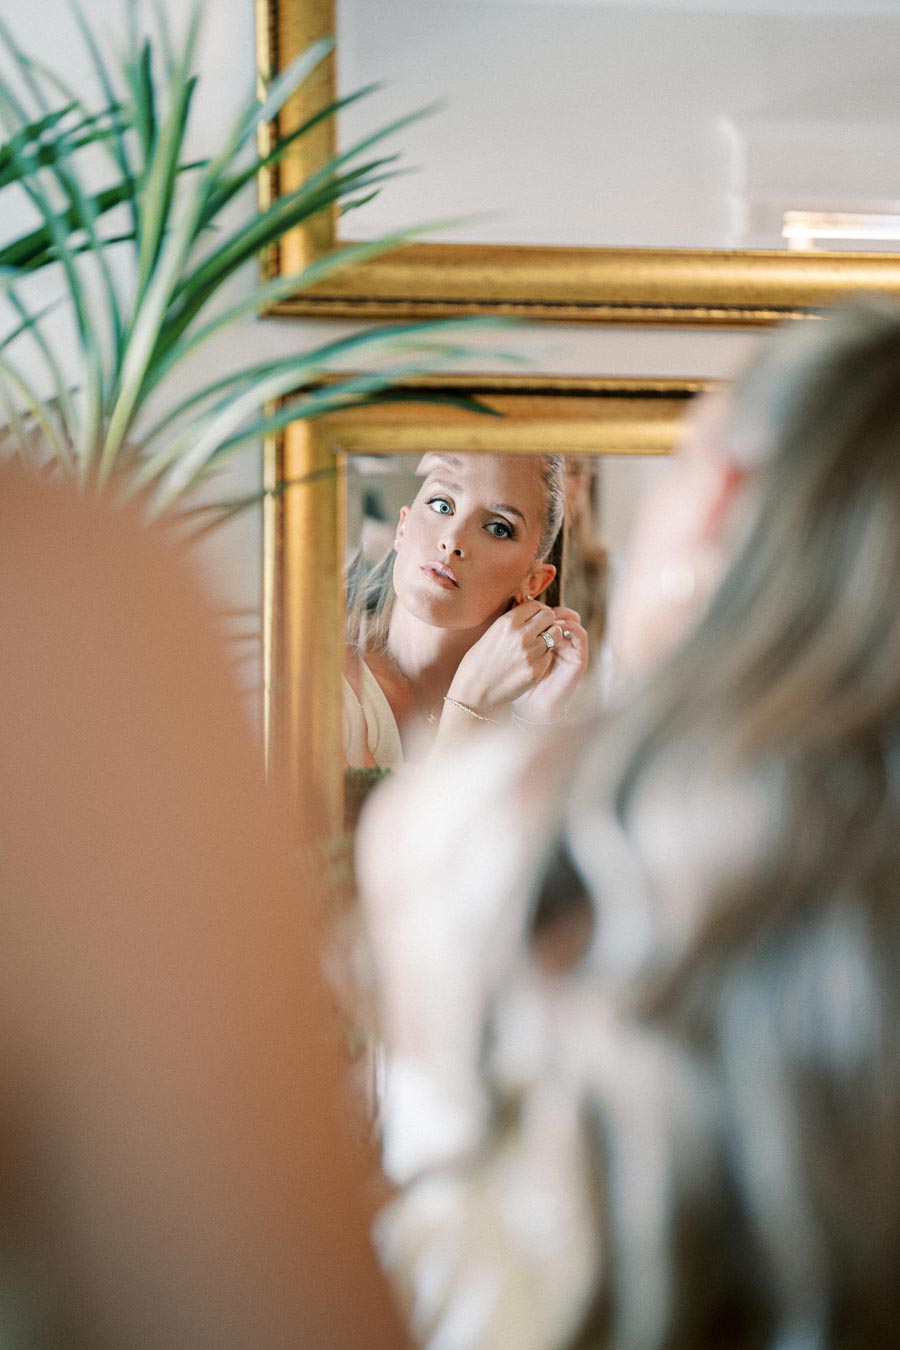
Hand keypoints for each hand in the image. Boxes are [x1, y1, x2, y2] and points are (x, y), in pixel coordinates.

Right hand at [446, 600, 567, 715]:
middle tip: (540, 630)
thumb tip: (529, 611)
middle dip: (546, 621)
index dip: (537, 611)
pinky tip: (530, 662)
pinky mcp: (536, 670)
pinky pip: (549, 656)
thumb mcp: (491, 633)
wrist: (474, 692)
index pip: (535, 605)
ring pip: (555, 635)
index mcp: (507, 622)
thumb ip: (512, 622)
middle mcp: (521, 635)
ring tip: (537, 646)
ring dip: (549, 638)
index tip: (534, 618)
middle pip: (549, 616)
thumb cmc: (478, 662)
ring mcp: (530, 653)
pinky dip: (543, 657)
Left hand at [511, 607, 588, 724]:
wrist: (530, 706)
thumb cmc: (516, 681)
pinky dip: (571, 628)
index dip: (539, 608)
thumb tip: (512, 602)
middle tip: (540, 609)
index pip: (546, 614)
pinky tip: (559, 627)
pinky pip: (580, 636)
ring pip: (572, 621)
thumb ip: (516, 632)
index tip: (527, 605)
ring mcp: (571, 650)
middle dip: (550, 610)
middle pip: (560, 615)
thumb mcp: (513, 653)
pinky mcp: (579, 659)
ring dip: (562, 616)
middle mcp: (559, 643)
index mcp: (544, 640)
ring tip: (550, 617)